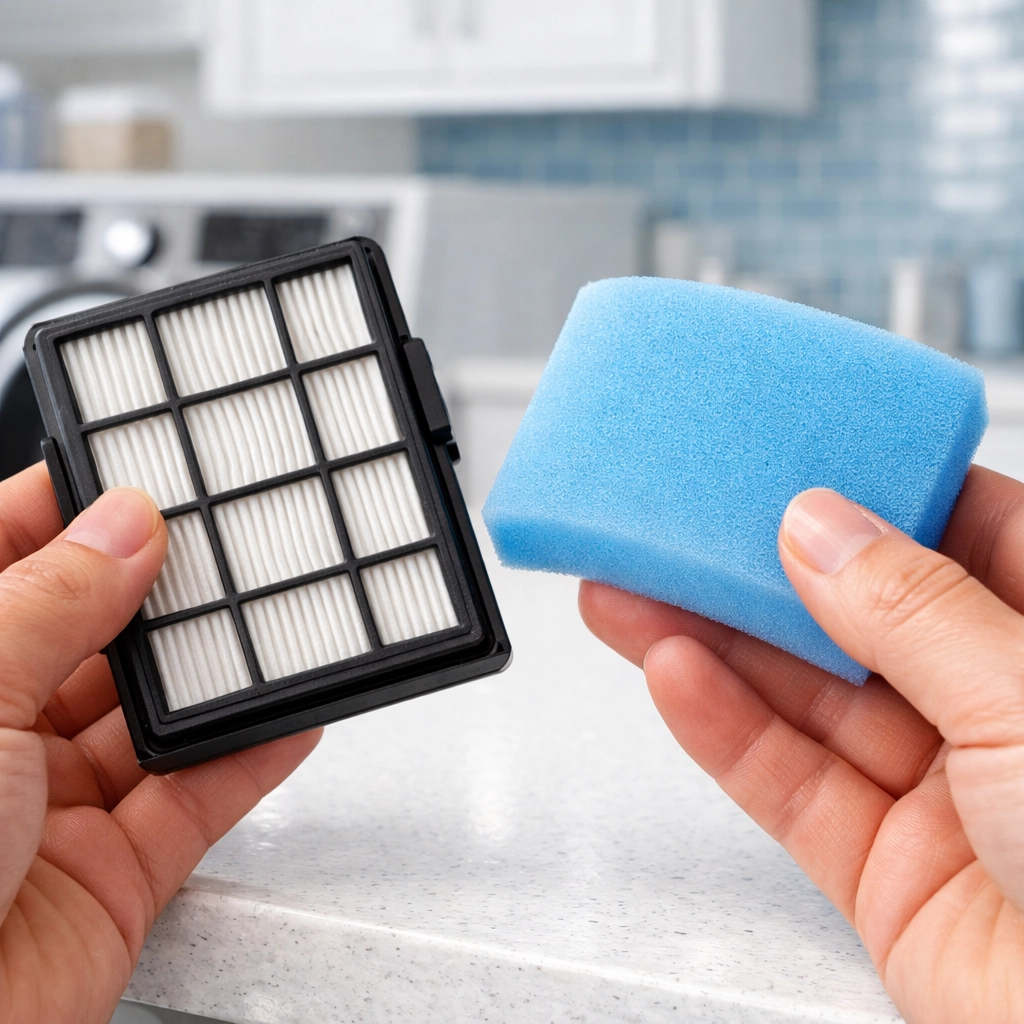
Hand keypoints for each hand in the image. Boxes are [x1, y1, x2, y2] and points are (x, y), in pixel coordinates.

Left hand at [0, 464, 320, 1023]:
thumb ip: (52, 602)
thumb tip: (124, 525)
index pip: (5, 563)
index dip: (69, 512)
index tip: (139, 475)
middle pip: (94, 639)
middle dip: (160, 595)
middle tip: (226, 548)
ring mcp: (49, 808)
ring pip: (154, 719)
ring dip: (214, 676)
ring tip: (272, 622)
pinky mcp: (113, 875)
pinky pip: (199, 800)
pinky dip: (252, 757)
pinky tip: (288, 715)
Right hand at [580, 465, 1023, 1023]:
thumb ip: (915, 610)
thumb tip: (820, 528)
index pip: (958, 532)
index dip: (869, 490)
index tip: (786, 456)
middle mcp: (1001, 711)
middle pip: (856, 616)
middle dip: (757, 571)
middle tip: (673, 526)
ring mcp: (939, 792)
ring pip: (804, 699)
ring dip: (711, 643)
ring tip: (630, 590)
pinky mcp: (883, 870)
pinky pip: (788, 786)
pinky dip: (722, 729)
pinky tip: (673, 674)